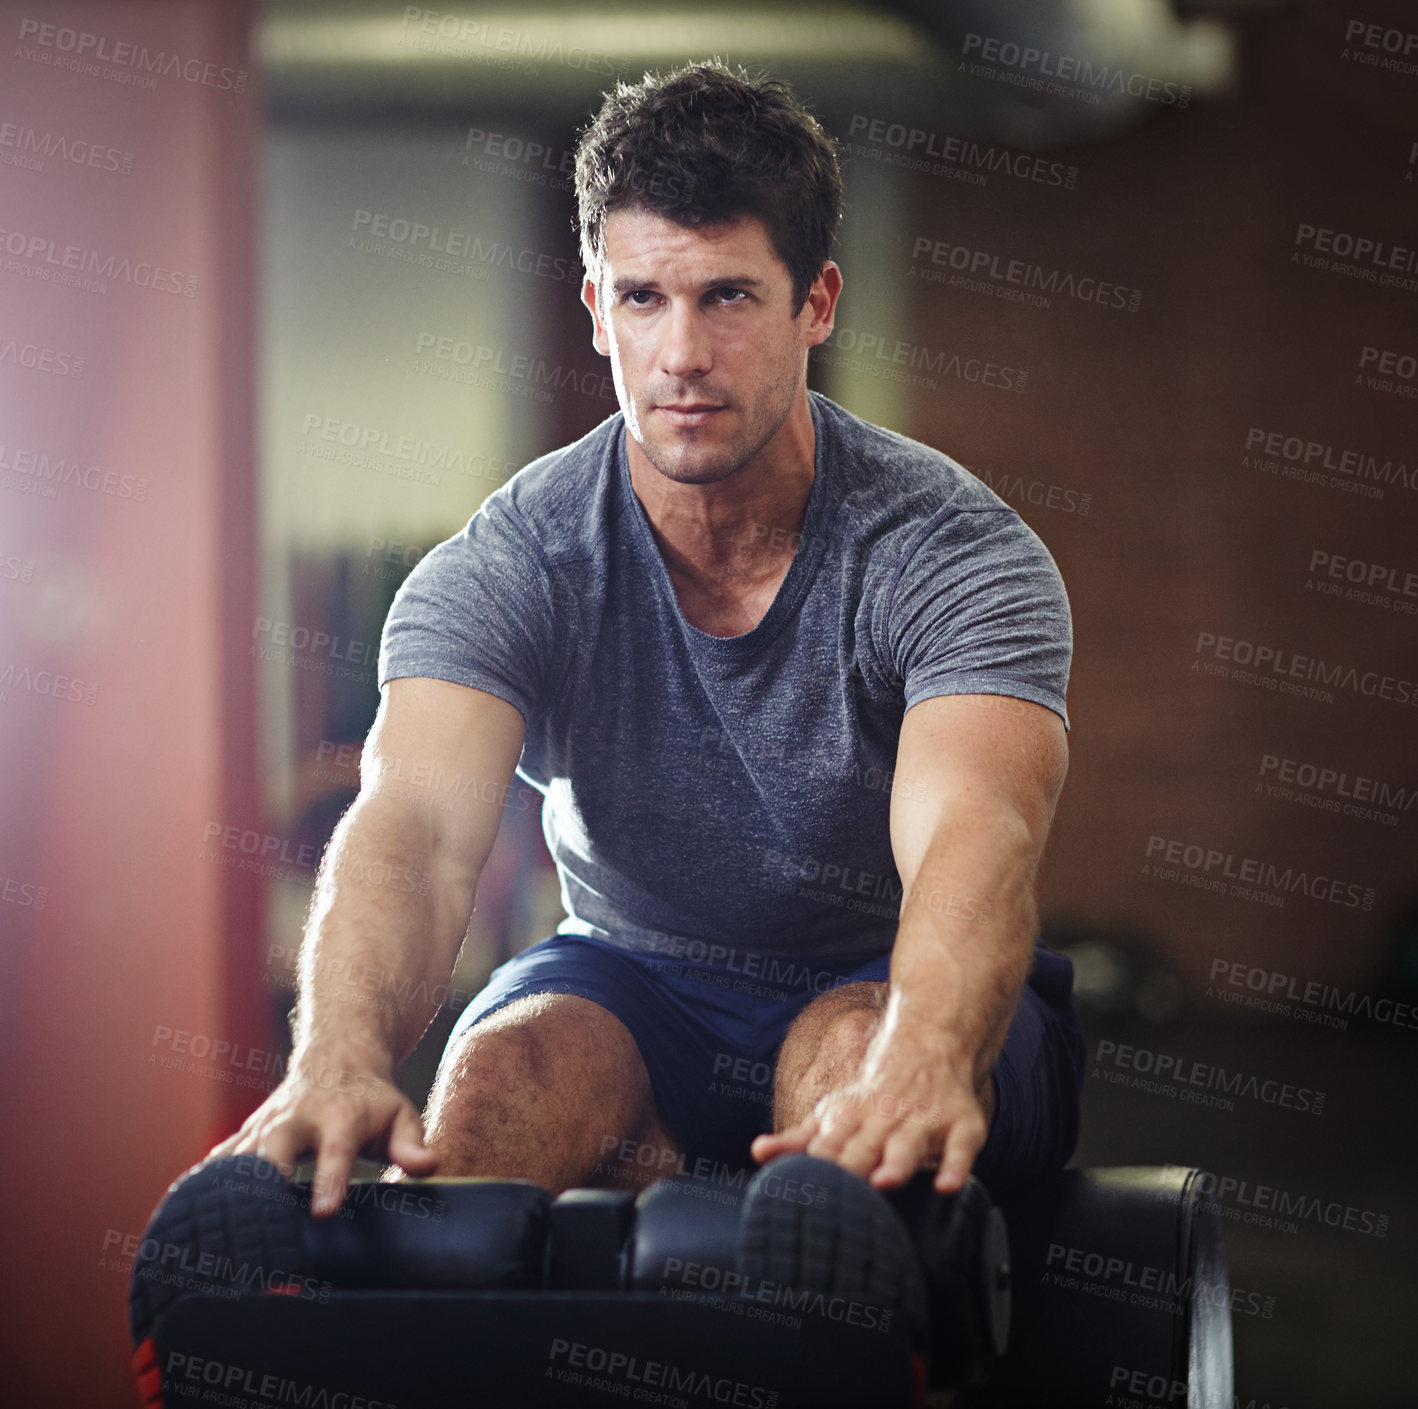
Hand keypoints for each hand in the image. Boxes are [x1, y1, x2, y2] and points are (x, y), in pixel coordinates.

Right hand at [205, 1045, 437, 1215]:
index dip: (331, 1182)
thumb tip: (428, 1166)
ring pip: (239, 1153)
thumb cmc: (373, 1098)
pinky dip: (204, 1184)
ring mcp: (268, 1123)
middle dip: (262, 1180)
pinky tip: (188, 1217)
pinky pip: (221, 1159)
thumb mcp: (401, 1115)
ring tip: (215, 1229)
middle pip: (272, 1147)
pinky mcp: (248, 1132)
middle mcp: (298, 1118)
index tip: (324, 1213)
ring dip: (225, 1187)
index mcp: (341, 1117)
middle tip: (255, 1220)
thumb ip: (411, 1144)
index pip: (336, 1153)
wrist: (338, 1053)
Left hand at [750, 1040, 993, 1193]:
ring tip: (886, 1182)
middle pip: (865, 1146)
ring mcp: (924, 1121)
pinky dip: (957, 1166)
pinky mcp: (962, 1126)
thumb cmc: (874, 1098)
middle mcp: (885, 1119)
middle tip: (839, 1194)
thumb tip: (756, 1153)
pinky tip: (947, 1187)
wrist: (929, 1044)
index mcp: (851, 1119)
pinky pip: (961, 1148)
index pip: (828, 1144)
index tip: (801, 1191)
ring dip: (898, 1163)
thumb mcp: (836, 1113)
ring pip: (910, 1145)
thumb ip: (799, 1139)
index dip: (815, 1165)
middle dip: (851, 1166)